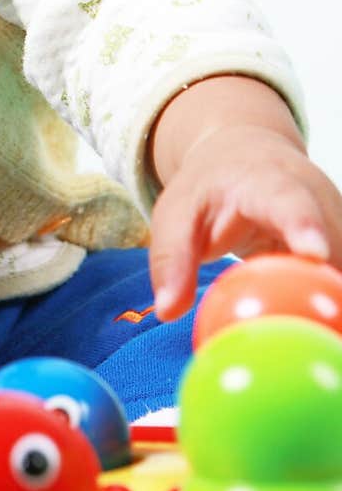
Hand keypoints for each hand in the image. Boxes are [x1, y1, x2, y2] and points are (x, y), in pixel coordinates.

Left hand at [149, 122, 341, 320]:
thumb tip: (167, 310)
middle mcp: (313, 196)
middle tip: (316, 330)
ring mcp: (335, 219)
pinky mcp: (341, 242)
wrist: (244, 155)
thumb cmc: (208, 187)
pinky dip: (332, 302)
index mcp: (267, 182)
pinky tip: (320, 326)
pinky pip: (340, 278)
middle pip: (333, 242)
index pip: (289, 202)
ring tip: (317, 334)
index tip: (314, 252)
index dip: (304, 226)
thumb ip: (170, 258)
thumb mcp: (176, 213)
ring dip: (332, 299)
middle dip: (329, 284)